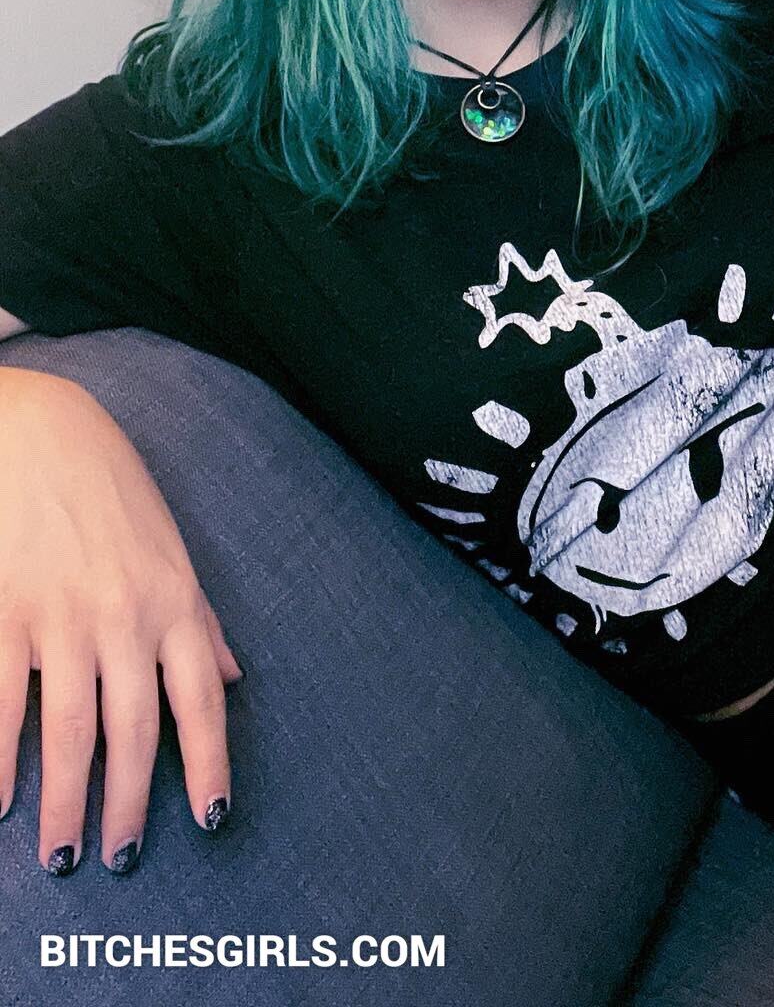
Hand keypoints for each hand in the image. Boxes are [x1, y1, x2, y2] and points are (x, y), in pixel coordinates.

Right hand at [0, 377, 243, 873]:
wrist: (38, 432)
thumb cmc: (112, 490)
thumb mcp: (171, 549)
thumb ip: (200, 618)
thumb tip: (232, 675)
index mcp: (174, 602)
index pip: (201, 700)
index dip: (209, 764)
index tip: (211, 818)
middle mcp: (125, 617)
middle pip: (133, 733)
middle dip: (129, 806)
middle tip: (121, 860)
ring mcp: (61, 618)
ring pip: (67, 733)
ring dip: (64, 803)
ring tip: (62, 853)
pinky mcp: (5, 615)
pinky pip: (3, 704)